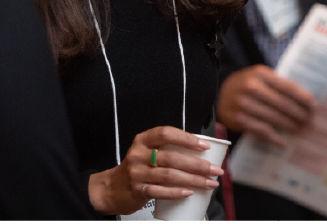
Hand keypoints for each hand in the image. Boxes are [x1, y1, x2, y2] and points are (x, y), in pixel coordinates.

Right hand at [87, 126, 220, 214]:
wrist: (112, 188)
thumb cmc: (137, 168)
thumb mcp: (147, 151)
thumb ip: (166, 147)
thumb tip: (199, 150)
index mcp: (143, 140)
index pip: (166, 133)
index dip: (187, 138)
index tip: (205, 146)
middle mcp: (138, 154)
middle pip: (172, 157)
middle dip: (198, 164)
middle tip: (214, 170)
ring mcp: (137, 173)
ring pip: (169, 175)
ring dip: (193, 180)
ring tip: (209, 183)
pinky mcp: (137, 190)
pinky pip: (160, 191)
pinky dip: (176, 192)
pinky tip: (189, 193)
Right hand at [217, 65, 315, 146]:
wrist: (220, 94)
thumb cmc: (248, 85)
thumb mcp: (261, 77)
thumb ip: (279, 85)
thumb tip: (306, 101)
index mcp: (260, 74)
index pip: (286, 87)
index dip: (302, 97)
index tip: (314, 106)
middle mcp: (251, 87)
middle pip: (282, 104)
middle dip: (299, 114)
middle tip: (311, 123)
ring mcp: (244, 104)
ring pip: (274, 118)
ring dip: (290, 127)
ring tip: (301, 131)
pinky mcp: (239, 119)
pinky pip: (261, 130)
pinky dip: (274, 138)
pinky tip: (284, 142)